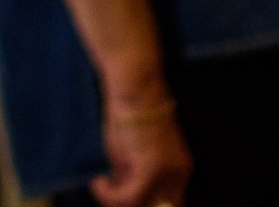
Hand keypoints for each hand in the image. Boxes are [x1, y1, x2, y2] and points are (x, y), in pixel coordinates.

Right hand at [60, 0, 188, 206]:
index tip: (119, 193)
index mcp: (179, 167)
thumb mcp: (130, 147)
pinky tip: (98, 182)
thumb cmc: (128, 107)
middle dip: (132, 205)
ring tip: (101, 185)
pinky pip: (129, 198)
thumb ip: (130, 171)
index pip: (170, 203)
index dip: (146, 204)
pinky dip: (109, 195)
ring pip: (143, 206)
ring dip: (115, 201)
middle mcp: (179, 173)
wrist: (134, 84)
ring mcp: (168, 173)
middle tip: (109, 192)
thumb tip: (121, 186)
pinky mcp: (151, 170)